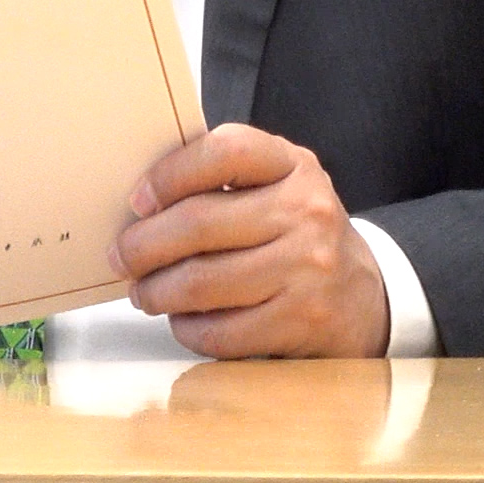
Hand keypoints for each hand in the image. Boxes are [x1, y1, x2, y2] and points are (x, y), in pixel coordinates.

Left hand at [111, 125, 387, 357]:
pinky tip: (183, 320)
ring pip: (200, 282)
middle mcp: (307, 211)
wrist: (362, 297)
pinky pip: (219, 331)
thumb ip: (223, 182)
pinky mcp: (300, 321)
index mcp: (294, 166)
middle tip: (121, 258)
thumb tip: (141, 204)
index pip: (224, 151)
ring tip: (144, 293)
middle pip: (198, 223)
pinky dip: (187, 328)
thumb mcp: (277, 189)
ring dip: (156, 292)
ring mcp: (307, 268)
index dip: (169, 174)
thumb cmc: (297, 236)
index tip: (137, 200)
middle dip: (142, 246)